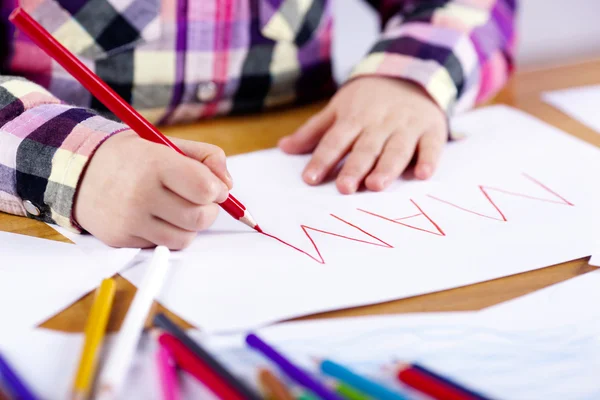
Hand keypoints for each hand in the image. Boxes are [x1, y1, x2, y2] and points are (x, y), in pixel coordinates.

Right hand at [75, 131, 232, 248]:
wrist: (79, 172)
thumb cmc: (132, 157)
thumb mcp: (165, 143)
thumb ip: (205, 156)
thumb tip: (227, 185)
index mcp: (155, 163)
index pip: (205, 189)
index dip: (218, 190)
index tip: (214, 187)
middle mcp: (141, 193)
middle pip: (200, 218)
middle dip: (209, 210)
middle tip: (200, 201)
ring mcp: (130, 220)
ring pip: (185, 237)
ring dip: (191, 226)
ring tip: (179, 209)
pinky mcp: (122, 239)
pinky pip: (163, 245)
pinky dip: (169, 233)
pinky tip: (157, 217)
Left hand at [279, 77, 447, 193]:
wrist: (411, 72)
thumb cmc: (369, 99)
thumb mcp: (339, 108)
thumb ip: (314, 131)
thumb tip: (283, 148)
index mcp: (354, 118)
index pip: (335, 140)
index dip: (322, 159)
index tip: (310, 179)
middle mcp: (380, 123)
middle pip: (365, 148)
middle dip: (355, 167)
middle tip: (345, 188)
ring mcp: (407, 126)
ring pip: (396, 149)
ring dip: (387, 167)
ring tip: (376, 185)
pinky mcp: (431, 130)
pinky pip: (431, 146)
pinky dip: (429, 160)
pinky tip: (423, 175)